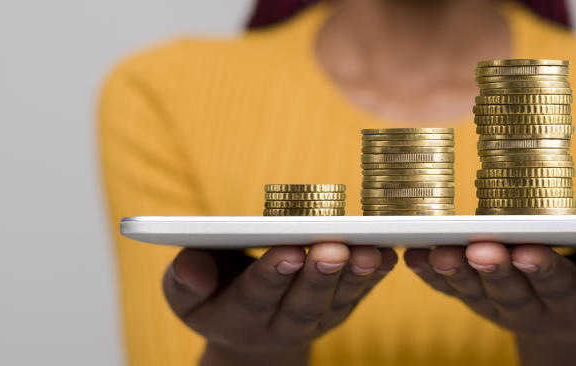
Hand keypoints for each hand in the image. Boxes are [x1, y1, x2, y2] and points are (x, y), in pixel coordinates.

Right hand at [164, 244, 397, 365]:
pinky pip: (362, 292)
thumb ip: (186, 279)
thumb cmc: (213, 292)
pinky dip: (377, 274)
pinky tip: (389, 253)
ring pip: (338, 300)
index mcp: (237, 319)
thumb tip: (191, 267)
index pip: (256, 297)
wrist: (248, 328)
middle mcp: (281, 325)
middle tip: (331, 248)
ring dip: (355, 275)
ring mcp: (316, 319)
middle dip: (319, 274)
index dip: (272, 275)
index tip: (287, 251)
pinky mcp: (341, 308)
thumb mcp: (187, 292)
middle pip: (303, 302)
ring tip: (368, 251)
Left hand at [403, 244, 575, 365]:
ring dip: (456, 271)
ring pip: (475, 290)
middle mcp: (533, 306)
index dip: (543, 269)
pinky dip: (429, 274)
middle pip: (511, 288)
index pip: (559, 285)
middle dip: (495, 267)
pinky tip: (411, 255)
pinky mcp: (474, 297)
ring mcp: (499, 304)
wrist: (570, 318)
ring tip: (439, 250)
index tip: (528, 250)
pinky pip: (448, 288)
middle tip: (480, 247)